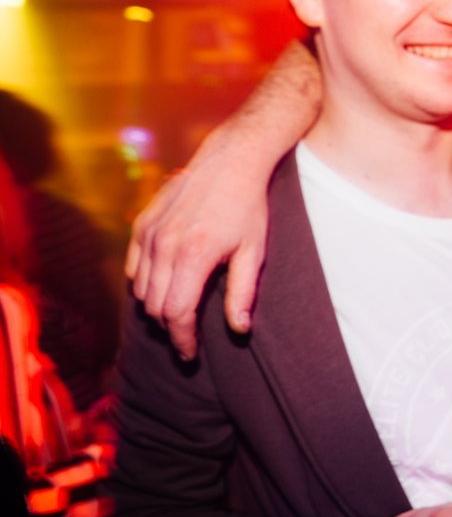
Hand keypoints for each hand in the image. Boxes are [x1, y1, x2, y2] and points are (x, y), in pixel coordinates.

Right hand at [126, 143, 267, 359]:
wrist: (229, 162)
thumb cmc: (248, 208)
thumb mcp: (253, 252)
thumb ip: (242, 293)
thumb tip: (239, 330)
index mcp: (194, 256)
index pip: (177, 314)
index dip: (182, 340)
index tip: (190, 354)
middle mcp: (164, 246)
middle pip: (155, 307)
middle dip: (171, 328)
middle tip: (188, 338)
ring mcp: (149, 234)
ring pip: (141, 290)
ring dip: (157, 307)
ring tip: (179, 313)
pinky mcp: (142, 225)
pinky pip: (133, 268)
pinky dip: (144, 284)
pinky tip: (165, 286)